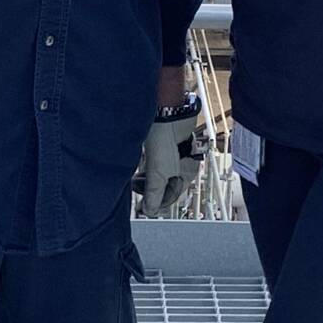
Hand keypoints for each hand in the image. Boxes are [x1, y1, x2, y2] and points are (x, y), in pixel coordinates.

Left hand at [135, 99, 201, 215]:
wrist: (163, 111)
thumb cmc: (166, 139)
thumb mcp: (158, 173)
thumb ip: (153, 194)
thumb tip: (149, 212)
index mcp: (187, 173)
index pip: (171, 196)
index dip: (156, 203)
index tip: (141, 207)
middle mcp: (183, 164)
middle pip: (164, 185)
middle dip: (149, 189)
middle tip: (136, 189)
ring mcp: (174, 153)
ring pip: (158, 173)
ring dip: (147, 178)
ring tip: (135, 178)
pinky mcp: (164, 143)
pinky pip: (155, 160)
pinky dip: (147, 165)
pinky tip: (138, 164)